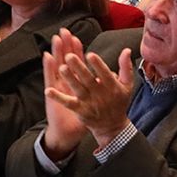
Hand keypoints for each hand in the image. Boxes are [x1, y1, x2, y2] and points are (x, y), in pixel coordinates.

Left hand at [42, 29, 135, 153]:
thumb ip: (126, 67)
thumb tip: (126, 50)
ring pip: (78, 89)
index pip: (105, 73)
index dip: (98, 64)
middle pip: (88, 79)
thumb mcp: (127, 85)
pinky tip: (48, 91)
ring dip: (69, 78)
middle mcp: (100, 94)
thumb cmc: (119, 102)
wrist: (112, 126)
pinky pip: (67, 103)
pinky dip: (58, 97)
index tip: (90, 54)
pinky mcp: (79, 110)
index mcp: (112, 86)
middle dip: (79, 67)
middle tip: (69, 56)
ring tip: (61, 68)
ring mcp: (88, 102)